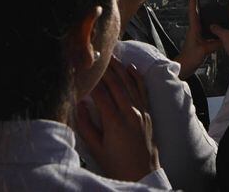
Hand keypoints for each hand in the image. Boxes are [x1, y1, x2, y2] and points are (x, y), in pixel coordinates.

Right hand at [76, 56, 159, 181]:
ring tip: (111, 56)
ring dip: (120, 68)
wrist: (142, 173)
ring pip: (130, 84)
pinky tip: (130, 67)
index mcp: (115, 123)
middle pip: (117, 84)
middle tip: (96, 55)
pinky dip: (136, 77)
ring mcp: (142, 112)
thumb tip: (79, 103)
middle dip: (105, 69)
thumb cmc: (116, 164)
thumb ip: (86, 126)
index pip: (101, 95)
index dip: (91, 81)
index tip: (82, 70)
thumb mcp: (95, 149)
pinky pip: (142, 90)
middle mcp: (130, 113)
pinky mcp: (148, 113)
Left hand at [175, 0, 222, 78]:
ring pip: (202, 19)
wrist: (184, 67)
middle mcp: (195, 29)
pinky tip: (218, 24)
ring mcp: (197, 34)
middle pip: (197, 11)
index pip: (193, 10)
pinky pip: (206, 28)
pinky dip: (211, 23)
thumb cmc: (189, 59)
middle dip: (199, 0)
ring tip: (212, 4)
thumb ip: (214, 43)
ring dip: (205, 11)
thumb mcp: (204, 50)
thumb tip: (224, 38)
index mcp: (194, 28)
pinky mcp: (200, 39)